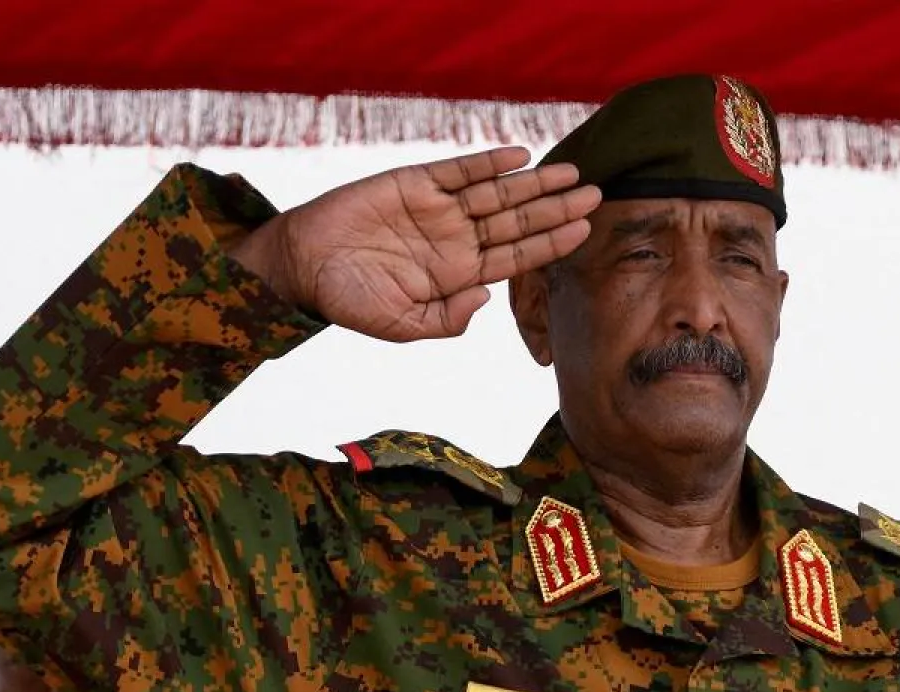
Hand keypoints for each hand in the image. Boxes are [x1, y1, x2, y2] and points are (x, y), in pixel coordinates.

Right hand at [232, 147, 600, 340]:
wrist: (302, 267)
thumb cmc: (349, 302)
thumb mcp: (403, 325)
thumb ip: (447, 320)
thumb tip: (486, 297)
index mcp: (458, 274)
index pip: (517, 257)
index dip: (551, 243)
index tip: (585, 230)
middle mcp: (456, 239)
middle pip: (517, 222)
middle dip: (556, 209)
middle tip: (597, 195)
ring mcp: (438, 210)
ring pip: (497, 194)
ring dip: (534, 184)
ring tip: (571, 173)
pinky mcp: (414, 183)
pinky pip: (458, 170)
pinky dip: (487, 163)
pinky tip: (518, 158)